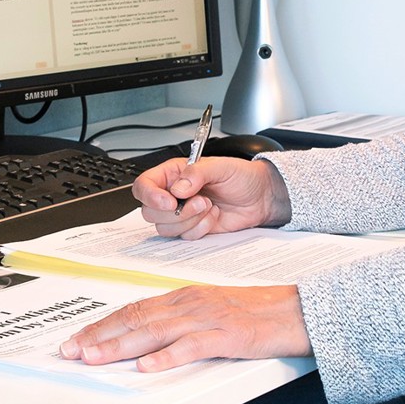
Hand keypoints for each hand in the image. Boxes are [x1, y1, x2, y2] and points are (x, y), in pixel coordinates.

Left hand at [59, 285, 309, 371]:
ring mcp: (208, 318)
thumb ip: (179, 324)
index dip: (103, 326)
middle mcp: (190, 303)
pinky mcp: (228, 335)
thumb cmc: (256, 314)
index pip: (134, 310)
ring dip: (121, 345)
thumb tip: (144, 343)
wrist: (298, 311)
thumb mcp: (210, 312)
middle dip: (100, 337)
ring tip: (94, 357)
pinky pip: (193, 346)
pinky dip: (168, 356)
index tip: (78, 340)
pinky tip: (149, 365)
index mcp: (184, 297)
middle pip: (136, 319)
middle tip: (71, 351)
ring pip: (155, 331)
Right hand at [132, 156, 290, 239]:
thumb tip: (179, 188)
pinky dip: (200, 228)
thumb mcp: (221, 167)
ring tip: (209, 206)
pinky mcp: (192, 229)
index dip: (150, 196)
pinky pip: (184, 237)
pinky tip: (213, 216)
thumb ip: (197, 173)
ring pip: (165, 228)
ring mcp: (181, 214)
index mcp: (173, 174)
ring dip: (190, 220)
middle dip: (176, 212)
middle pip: (150, 211)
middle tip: (201, 201)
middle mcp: (173, 194)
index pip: (144, 185)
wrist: (260, 197)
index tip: (169, 202)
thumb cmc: (241, 177)